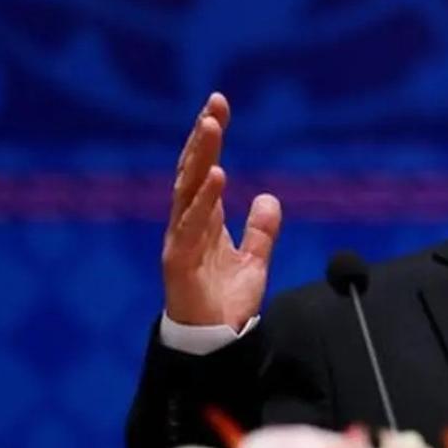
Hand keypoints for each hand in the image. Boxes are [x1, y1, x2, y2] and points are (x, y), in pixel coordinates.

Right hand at [162, 93, 281, 331]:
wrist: (216, 342)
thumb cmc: (227, 303)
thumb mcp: (254, 260)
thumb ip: (261, 230)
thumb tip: (267, 197)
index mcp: (202, 220)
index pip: (202, 169)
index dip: (208, 139)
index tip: (218, 105)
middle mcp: (186, 225)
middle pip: (191, 172)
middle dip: (202, 137)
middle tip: (214, 104)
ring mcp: (180, 241)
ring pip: (188, 191)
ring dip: (199, 157)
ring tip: (212, 126)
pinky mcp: (180, 262)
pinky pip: (192, 225)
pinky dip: (204, 199)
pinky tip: (215, 175)